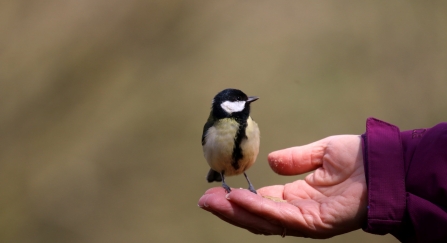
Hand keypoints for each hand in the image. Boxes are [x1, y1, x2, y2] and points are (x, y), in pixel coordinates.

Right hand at [198, 135, 366, 237]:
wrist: (385, 163)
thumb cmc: (358, 158)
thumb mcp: (320, 153)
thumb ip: (295, 159)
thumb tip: (269, 161)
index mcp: (297, 196)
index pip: (261, 202)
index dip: (239, 198)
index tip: (216, 190)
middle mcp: (298, 211)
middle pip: (257, 216)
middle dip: (229, 209)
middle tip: (204, 199)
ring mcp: (306, 220)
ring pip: (264, 221)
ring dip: (236, 211)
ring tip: (213, 201)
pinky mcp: (316, 223)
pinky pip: (281, 217)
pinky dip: (258, 209)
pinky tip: (239, 199)